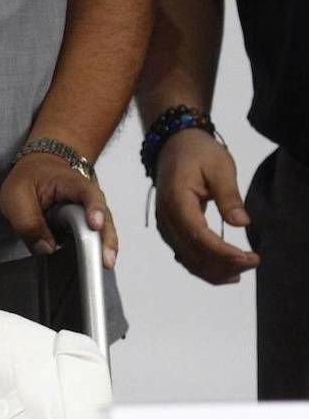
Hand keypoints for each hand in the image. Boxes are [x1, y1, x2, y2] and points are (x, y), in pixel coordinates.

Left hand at [0, 152, 117, 267]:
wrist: (38, 169)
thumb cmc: (29, 178)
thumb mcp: (16, 196)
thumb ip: (28, 223)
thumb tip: (45, 249)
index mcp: (70, 183)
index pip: (87, 193)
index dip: (93, 208)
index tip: (94, 224)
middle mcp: (86, 198)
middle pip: (103, 217)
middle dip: (105, 238)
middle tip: (104, 259)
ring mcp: (88, 213)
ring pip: (101, 232)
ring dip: (102, 249)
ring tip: (103, 265)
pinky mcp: (83, 228)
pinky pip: (92, 240)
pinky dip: (94, 252)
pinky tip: (94, 265)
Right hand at [154, 128, 258, 283]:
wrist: (173, 146)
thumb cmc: (197, 153)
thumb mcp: (220, 167)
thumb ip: (229, 196)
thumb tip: (241, 223)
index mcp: (176, 201)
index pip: (198, 235)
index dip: (223, 252)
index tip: (248, 257)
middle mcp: (166, 219)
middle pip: (192, 253)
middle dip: (224, 264)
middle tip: (253, 262)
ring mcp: (165, 227)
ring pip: (187, 259)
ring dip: (214, 270)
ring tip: (241, 272)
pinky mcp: (170, 230)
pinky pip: (184, 255)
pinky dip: (204, 266)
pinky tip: (223, 270)